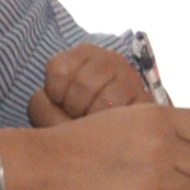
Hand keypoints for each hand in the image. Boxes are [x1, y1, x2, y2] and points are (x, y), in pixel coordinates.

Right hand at [8, 105, 189, 189]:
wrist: (51, 163)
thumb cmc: (83, 138)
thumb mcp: (124, 117)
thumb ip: (159, 127)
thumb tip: (186, 145)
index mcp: (158, 118)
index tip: (180, 143)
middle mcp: (163, 145)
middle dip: (179, 165)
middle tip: (150, 164)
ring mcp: (156, 175)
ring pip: (186, 187)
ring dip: (167, 186)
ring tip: (137, 179)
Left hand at [29, 43, 156, 125]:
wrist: (107, 135)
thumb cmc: (70, 118)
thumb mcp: (47, 106)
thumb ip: (43, 104)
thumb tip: (58, 110)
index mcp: (82, 54)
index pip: (59, 68)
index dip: (55, 92)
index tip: (60, 101)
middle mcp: (110, 59)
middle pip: (84, 82)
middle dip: (75, 107)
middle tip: (78, 114)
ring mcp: (131, 77)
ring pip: (107, 98)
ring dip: (94, 116)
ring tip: (94, 119)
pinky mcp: (146, 99)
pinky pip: (126, 112)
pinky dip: (112, 123)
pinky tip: (110, 123)